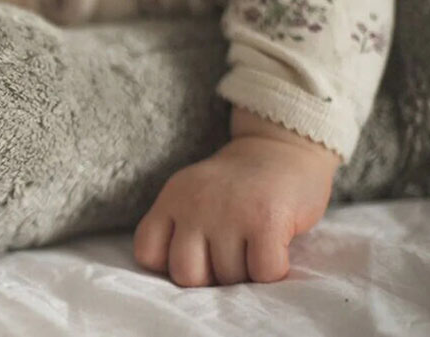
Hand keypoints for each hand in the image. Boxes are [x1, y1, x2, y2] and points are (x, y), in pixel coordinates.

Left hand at [133, 109, 339, 285]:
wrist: (282, 148)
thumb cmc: (236, 186)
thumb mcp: (191, 195)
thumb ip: (177, 228)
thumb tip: (182, 282)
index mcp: (171, 199)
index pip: (147, 253)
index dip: (170, 264)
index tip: (195, 254)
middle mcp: (194, 205)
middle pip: (187, 275)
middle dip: (211, 277)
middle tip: (229, 256)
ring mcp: (229, 213)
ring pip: (229, 278)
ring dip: (246, 273)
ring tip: (254, 245)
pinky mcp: (266, 222)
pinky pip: (264, 273)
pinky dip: (274, 270)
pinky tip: (275, 247)